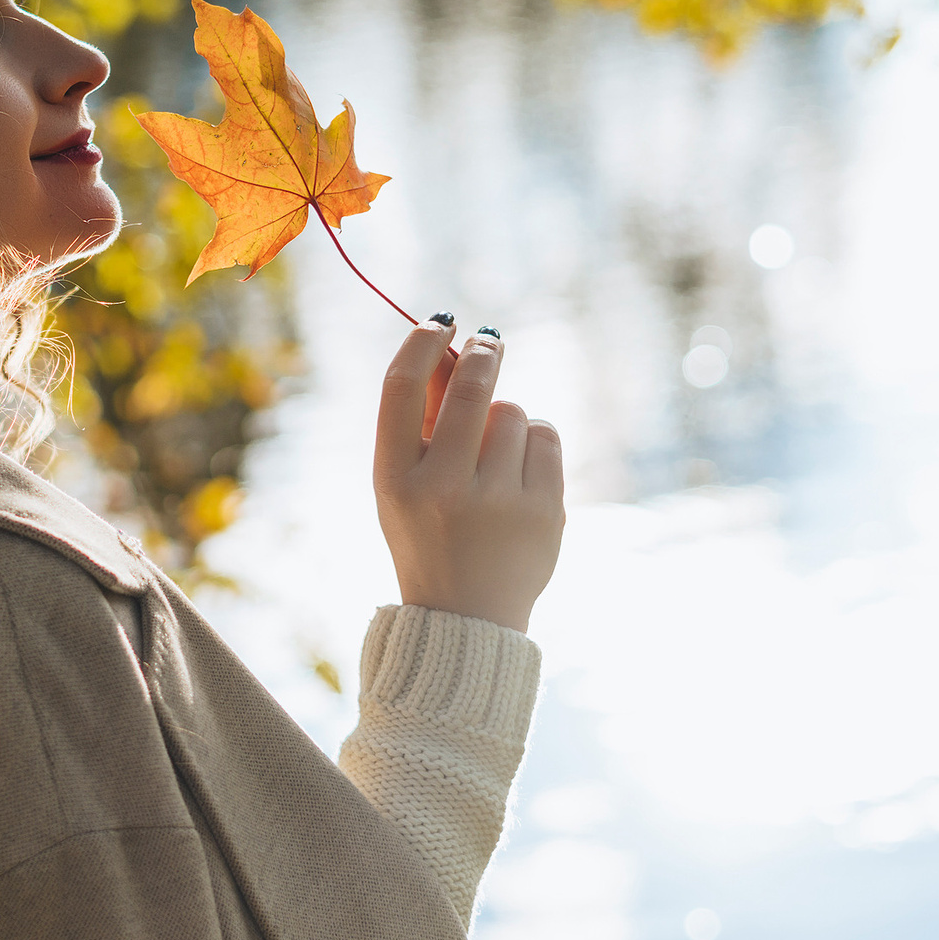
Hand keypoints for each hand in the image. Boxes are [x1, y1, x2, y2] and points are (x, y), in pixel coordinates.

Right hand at [372, 319, 565, 632]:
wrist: (467, 617)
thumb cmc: (430, 534)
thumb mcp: (406, 483)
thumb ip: (422, 419)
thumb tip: (448, 342)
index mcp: (394, 480)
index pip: (400, 388)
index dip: (420, 342)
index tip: (439, 322)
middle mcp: (442, 489)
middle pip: (468, 388)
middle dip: (483, 354)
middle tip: (489, 341)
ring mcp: (496, 502)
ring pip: (511, 413)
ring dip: (506, 420)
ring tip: (496, 457)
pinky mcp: (543, 511)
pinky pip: (544, 437)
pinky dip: (534, 443)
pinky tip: (520, 472)